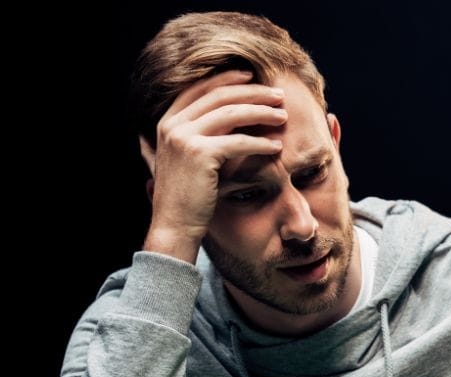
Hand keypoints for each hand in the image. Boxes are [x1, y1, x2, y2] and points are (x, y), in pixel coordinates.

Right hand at [140, 70, 285, 262]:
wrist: (174, 225)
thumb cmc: (188, 196)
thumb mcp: (188, 158)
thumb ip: (201, 134)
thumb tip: (232, 116)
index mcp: (167, 121)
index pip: (201, 88)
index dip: (228, 79)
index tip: (253, 76)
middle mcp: (172, 124)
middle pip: (220, 95)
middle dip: (252, 92)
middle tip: (278, 95)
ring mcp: (183, 137)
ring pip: (231, 113)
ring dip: (261, 112)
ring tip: (283, 117)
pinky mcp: (200, 154)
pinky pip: (239, 141)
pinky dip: (261, 143)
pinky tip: (277, 147)